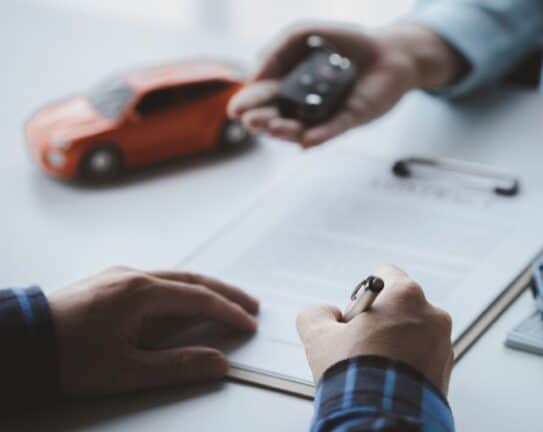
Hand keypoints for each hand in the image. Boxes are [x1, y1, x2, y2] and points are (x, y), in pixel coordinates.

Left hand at [49, 267, 258, 395]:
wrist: (19, 341)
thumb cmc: (69, 357)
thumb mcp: (126, 371)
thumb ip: (178, 366)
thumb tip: (218, 363)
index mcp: (142, 293)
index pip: (199, 299)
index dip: (228, 312)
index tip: (249, 324)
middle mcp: (134, 276)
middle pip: (192, 280)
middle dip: (225, 293)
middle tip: (251, 306)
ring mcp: (120, 277)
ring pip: (174, 278)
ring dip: (203, 291)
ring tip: (224, 304)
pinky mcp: (108, 283)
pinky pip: (156, 282)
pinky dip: (180, 291)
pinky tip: (183, 303)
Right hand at [228, 23, 465, 147]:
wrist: (388, 50)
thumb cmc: (344, 42)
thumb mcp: (303, 34)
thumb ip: (277, 49)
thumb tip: (255, 75)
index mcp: (289, 84)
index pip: (264, 97)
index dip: (248, 104)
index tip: (235, 109)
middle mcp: (304, 103)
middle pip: (278, 117)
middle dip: (262, 121)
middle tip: (250, 121)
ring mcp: (326, 114)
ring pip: (301, 128)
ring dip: (285, 131)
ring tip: (272, 128)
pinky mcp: (350, 119)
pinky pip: (332, 130)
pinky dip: (319, 136)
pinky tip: (306, 140)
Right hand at [296, 265, 452, 393]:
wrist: (382, 420)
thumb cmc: (356, 375)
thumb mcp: (319, 337)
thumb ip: (316, 314)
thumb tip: (326, 314)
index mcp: (406, 295)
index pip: (385, 275)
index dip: (364, 295)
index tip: (356, 316)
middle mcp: (432, 314)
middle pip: (400, 306)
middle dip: (381, 322)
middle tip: (360, 345)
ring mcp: (443, 343)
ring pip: (413, 333)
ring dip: (395, 344)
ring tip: (374, 366)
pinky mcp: (446, 370)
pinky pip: (423, 357)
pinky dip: (407, 364)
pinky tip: (388, 380)